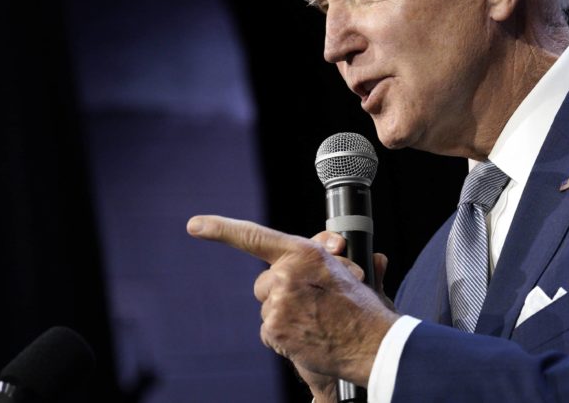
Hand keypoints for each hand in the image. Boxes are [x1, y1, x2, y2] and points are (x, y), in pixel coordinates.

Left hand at [186, 215, 398, 386]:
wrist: (374, 344)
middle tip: (310, 303)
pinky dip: (284, 337)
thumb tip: (361, 253)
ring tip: (315, 323)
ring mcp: (278, 302)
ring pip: (268, 308)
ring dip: (285, 315)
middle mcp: (287, 273)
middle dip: (281, 291)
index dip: (221, 229)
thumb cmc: (368, 310)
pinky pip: (269, 332)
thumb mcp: (360, 274)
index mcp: (306, 253)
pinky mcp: (275, 329)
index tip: (195, 225)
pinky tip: (307, 338)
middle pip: (264, 282)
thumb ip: (346, 261)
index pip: (254, 237)